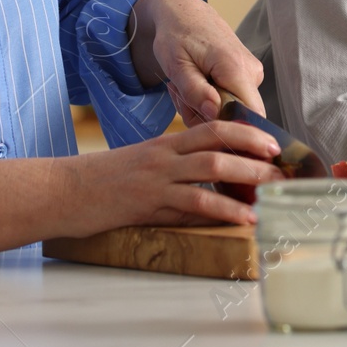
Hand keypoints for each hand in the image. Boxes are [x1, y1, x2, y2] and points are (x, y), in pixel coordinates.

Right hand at [57, 122, 284, 234]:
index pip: (212, 128)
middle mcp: (165, 155)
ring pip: (212, 168)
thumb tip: (206, 189)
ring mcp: (157, 176)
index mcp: (164, 144)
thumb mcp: (140, 168)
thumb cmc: (100, 183)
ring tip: (275, 188)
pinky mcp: (149, 201)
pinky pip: (194, 203)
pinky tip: (245, 217)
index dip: (244, 132)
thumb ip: (172, 173)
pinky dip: (225, 209)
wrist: (62, 191)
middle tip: (284, 163)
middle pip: (219, 143)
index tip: (270, 141)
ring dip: (249, 176)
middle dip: (256, 152)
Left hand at [129, 0, 265, 125]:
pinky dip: (210, 101)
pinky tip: (196, 85)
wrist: (186, 13)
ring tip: (185, 87)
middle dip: (205, 118)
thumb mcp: (176, 65)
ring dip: (204, 109)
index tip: (195, 117)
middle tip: (180, 97)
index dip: (226, 127)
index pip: (250, 116)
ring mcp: (254, 75)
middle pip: (237, 119)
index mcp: (236, 68)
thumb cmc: (177, 36)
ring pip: (233, 112)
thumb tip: (215, 114)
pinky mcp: (249, 77)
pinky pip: (233, 102)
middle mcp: (252, 73)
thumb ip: (195, 91)